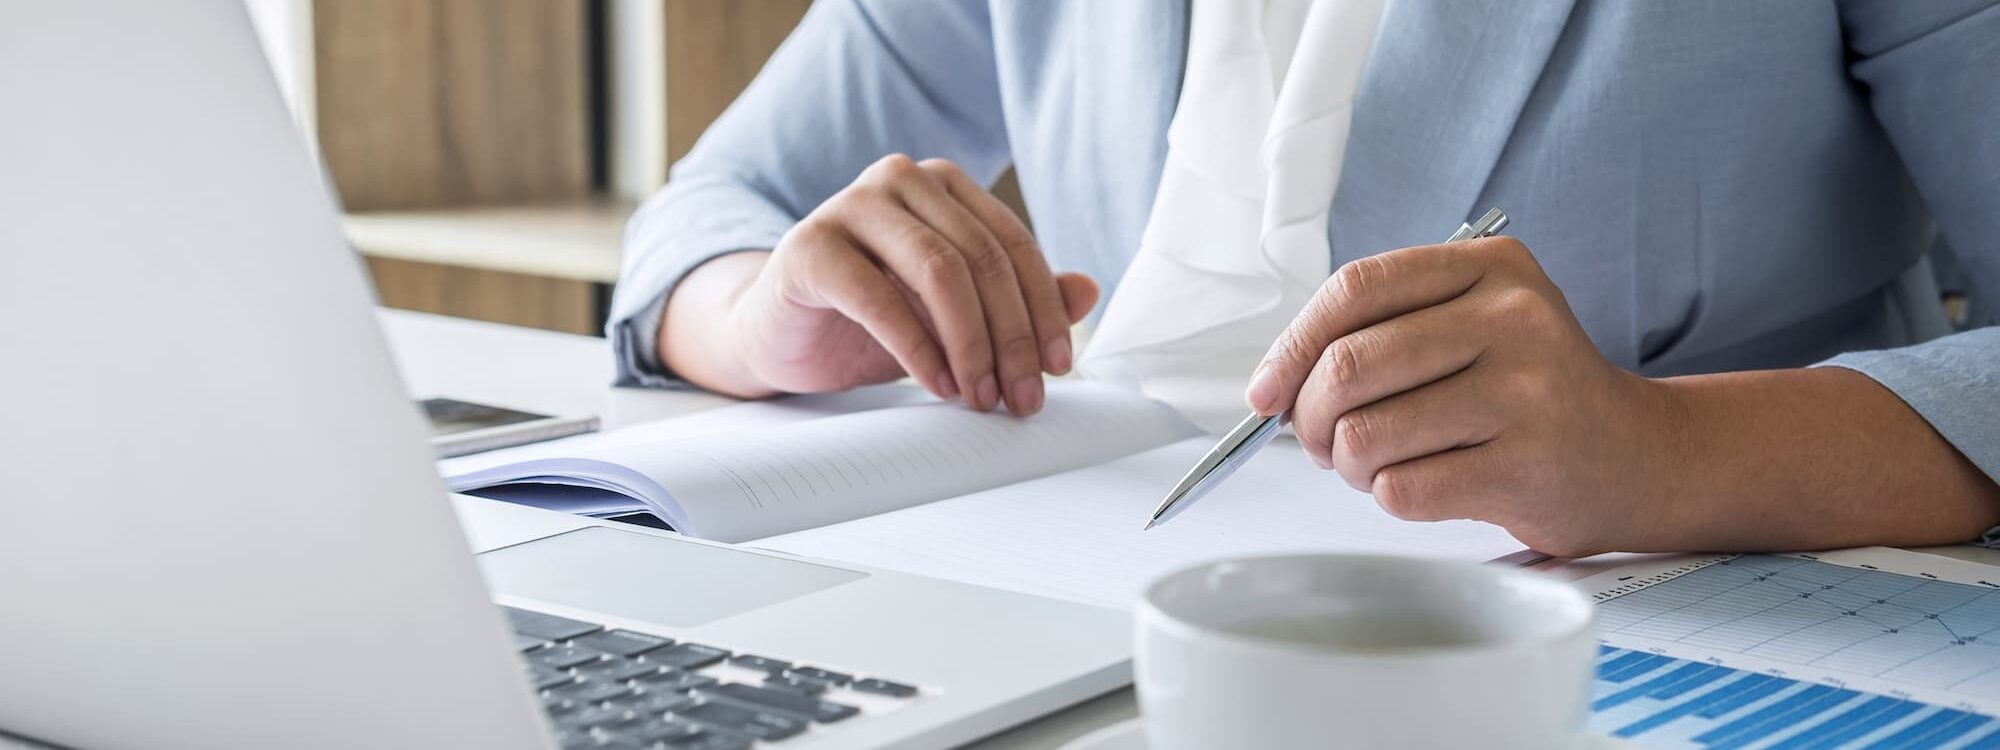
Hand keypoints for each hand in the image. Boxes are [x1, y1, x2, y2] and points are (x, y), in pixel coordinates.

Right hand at [665, 154, 1097, 414]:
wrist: (778, 337)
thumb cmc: (868, 321)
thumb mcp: (952, 316)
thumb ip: (1015, 300)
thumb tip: (1088, 291)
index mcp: (941, 184)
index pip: (1012, 244)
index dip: (1043, 309)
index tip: (1059, 367)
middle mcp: (898, 179)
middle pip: (981, 259)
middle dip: (1012, 336)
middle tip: (1022, 396)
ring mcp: (849, 206)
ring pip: (940, 272)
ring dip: (972, 344)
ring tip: (981, 396)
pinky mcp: (809, 248)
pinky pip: (881, 299)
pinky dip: (919, 349)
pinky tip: (938, 385)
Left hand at [1245, 237, 1687, 556]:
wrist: (1637, 456)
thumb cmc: (1530, 393)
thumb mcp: (1477, 323)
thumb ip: (1386, 329)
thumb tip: (1275, 385)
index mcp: (1493, 267)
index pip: (1356, 289)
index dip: (1292, 345)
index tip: (1265, 392)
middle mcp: (1514, 319)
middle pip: (1349, 366)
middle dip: (1311, 417)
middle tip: (1320, 442)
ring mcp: (1525, 394)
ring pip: (1366, 434)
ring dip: (1349, 464)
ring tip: (1377, 465)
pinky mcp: (1525, 467)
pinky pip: (1402, 489)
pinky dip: (1390, 496)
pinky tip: (1423, 484)